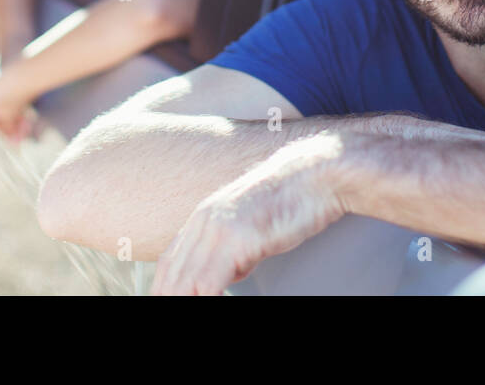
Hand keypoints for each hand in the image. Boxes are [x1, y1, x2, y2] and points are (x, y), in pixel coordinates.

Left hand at [151, 133, 348, 294]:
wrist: (318, 173)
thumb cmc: (295, 199)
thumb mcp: (253, 225)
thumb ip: (234, 248)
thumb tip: (229, 275)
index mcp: (204, 216)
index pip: (169, 263)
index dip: (165, 288)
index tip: (168, 301)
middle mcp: (204, 221)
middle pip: (172, 275)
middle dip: (170, 297)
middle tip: (172, 312)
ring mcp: (219, 229)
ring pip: (186, 283)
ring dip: (186, 300)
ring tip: (196, 309)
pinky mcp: (237, 240)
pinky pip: (208, 284)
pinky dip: (207, 299)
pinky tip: (215, 300)